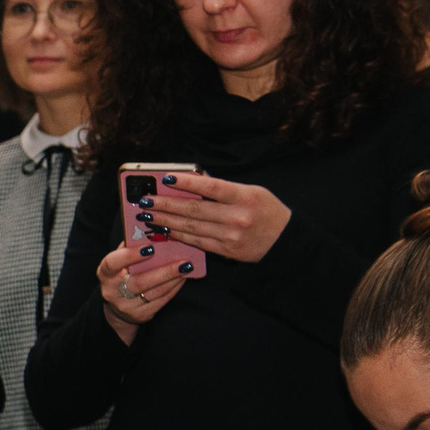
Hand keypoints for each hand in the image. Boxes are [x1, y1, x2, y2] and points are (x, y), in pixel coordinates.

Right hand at [97, 240, 188, 340]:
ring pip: (154, 292)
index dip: (130, 255)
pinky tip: (183, 278)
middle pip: (139, 282)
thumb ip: (131, 246)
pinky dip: (174, 288)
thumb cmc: (122, 274)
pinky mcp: (140, 315)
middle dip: (164, 271)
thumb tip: (154, 229)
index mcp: (105, 273)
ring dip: (174, 279)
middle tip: (183, 261)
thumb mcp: (120, 260)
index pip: (113, 263)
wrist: (117, 306)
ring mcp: (126, 306)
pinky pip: (161, 301)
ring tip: (188, 267)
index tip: (150, 248)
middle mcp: (113, 291)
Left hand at [140, 171, 289, 263]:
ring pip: (191, 227)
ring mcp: (230, 236)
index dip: (187, 182)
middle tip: (145, 200)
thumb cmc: (266, 211)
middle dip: (166, 205)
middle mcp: (237, 217)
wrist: (284, 240)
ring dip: (166, 221)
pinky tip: (164, 229)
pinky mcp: (225, 250)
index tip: (165, 179)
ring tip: (148, 215)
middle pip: (194, 209)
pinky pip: (196, 241)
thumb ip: (224, 189)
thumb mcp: (252, 192)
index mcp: (245, 197)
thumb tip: (193, 181)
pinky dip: (178, 235)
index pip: (211, 187)